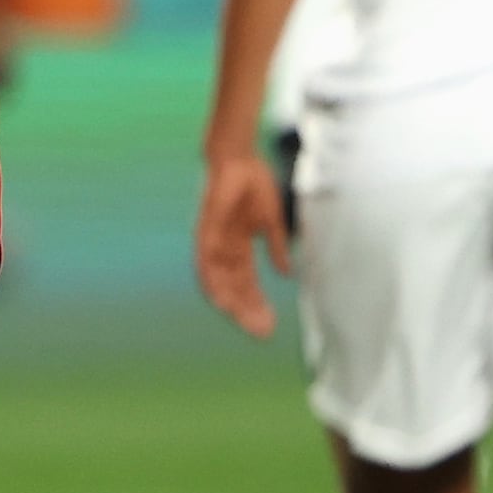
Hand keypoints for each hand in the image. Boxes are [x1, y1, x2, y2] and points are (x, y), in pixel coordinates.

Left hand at [195, 152, 289, 332]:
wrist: (239, 159)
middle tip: (263, 332)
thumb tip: (287, 274)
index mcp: (241, 248)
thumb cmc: (253, 185)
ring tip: (246, 323)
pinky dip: (213, 282)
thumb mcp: (270, 222)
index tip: (271, 325)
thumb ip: (276, 248)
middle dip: (249, 311)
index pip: (249, 284)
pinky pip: (206, 262)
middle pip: (236, 289)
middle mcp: (226, 250)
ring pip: (221, 282)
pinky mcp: (206, 232)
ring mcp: (214, 242)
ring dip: (233, 303)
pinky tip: (221, 300)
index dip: (258, 305)